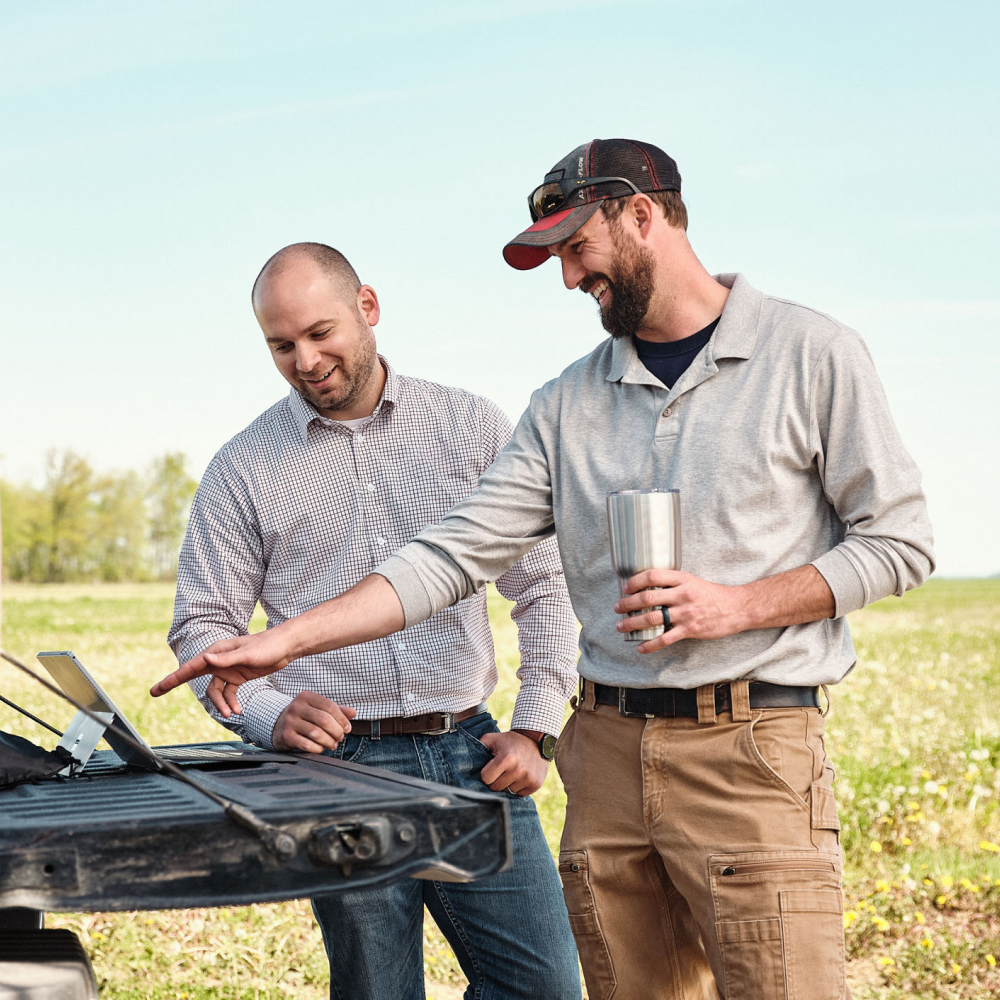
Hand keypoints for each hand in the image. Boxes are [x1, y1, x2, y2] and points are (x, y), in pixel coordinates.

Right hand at [150, 626, 299, 714]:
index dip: (172, 678)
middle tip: (155, 692)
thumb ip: (227, 659)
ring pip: (215, 691)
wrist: (286, 647)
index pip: (190, 667)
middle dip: (174, 684)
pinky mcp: (238, 676)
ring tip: (232, 713)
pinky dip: (231, 702)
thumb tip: (205, 660)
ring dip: (220, 704)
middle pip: (192, 674)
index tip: (156, 689)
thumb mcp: (248, 654)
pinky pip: (228, 693)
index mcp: (217, 652)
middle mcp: (219, 660)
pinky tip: (238, 710)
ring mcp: (228, 669)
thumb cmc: (267, 647)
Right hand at [271, 691, 356, 752]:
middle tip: (340, 738)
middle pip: (324, 720)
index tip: (347, 728)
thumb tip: (353, 713)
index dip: (342, 719)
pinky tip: (320, 748)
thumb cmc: (303, 716)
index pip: (329, 706)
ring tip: (332, 744)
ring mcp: (289, 721)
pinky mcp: (285, 736)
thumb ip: (336, 710)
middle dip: (336, 731)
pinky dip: (317, 748)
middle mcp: (296, 707)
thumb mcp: (317, 708)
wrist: (276, 724)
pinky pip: (306, 744)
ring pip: (316, 733)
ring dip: (329, 741)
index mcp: (306, 696)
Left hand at [478, 730, 549, 795]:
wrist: (535, 739)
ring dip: (508, 784)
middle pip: (496, 788)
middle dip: (496, 780)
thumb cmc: (509, 741)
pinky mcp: (535, 784)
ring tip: (512, 771)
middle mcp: (518, 770)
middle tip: (502, 770)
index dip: (487, 774)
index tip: (491, 768)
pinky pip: (520, 794)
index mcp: (506, 759)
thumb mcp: (492, 739)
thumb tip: (466, 762)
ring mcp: (528, 778)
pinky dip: (518, 787)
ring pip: (508, 792)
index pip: (486, 779)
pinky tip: (520, 776)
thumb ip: (479, 747)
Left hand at [613, 569, 747, 651]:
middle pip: (647, 598)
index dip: (634, 582)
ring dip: (632, 623)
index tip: (625, 588)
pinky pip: (665, 638)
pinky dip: (650, 644)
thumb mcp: (693, 581)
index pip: (652, 576)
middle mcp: (682, 594)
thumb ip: (673, 583)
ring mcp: (686, 613)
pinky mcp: (690, 630)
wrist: (737, 608)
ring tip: (621, 626)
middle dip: (627, 604)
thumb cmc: (712, 594)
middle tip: (617, 608)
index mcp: (682, 579)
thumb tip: (648, 587)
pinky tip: (641, 647)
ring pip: (652, 618)